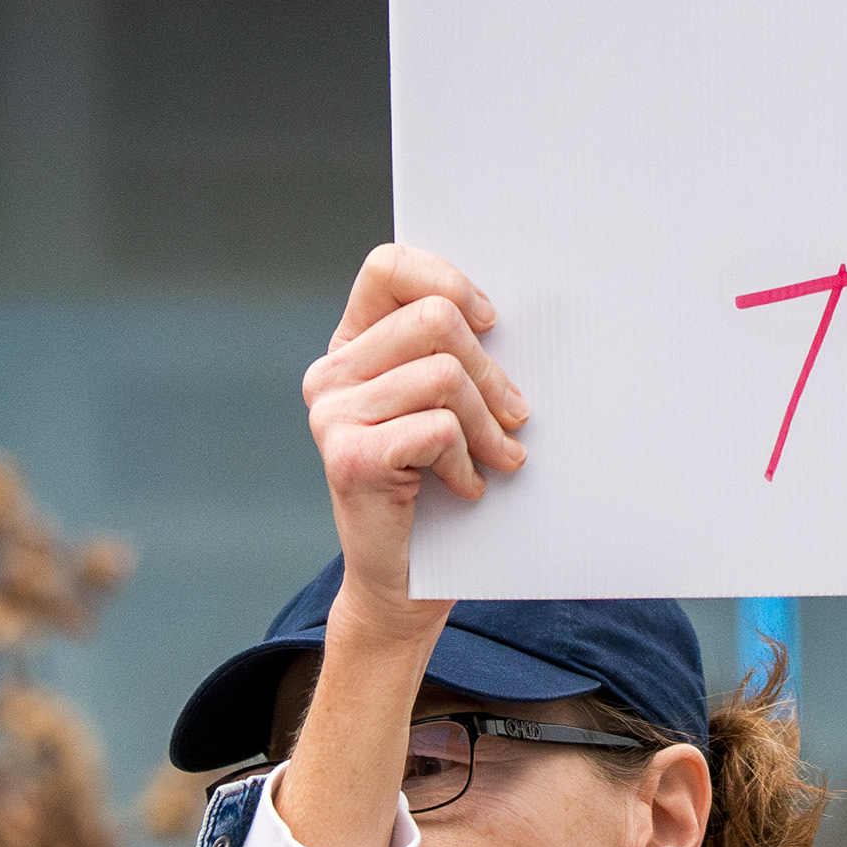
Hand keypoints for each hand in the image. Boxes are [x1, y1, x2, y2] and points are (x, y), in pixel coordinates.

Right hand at [299, 243, 528, 629]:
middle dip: (490, 369)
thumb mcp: (446, 405)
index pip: (388, 267)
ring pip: (444, 376)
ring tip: (500, 456)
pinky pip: (437, 429)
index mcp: (351, 346)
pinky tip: (466, 486)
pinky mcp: (349, 458)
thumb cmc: (436, 483)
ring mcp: (332, 416)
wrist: (403, 580)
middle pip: (434, 320)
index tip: (489, 322)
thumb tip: (507, 315)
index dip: (446, 281)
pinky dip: (468, 461)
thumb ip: (453, 353)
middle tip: (515, 413)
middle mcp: (330, 375)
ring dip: (489, 424)